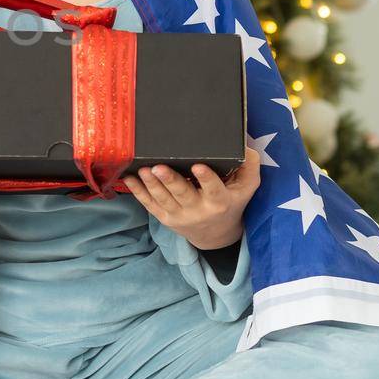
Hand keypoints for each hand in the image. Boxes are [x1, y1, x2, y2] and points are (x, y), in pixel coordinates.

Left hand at [123, 145, 260, 250]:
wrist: (216, 234)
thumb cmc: (231, 203)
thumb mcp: (247, 188)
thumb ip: (249, 166)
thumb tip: (244, 145)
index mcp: (220, 202)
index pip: (214, 190)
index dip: (206, 179)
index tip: (198, 166)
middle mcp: (199, 210)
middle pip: (183, 194)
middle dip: (170, 180)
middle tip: (158, 167)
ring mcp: (179, 216)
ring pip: (163, 199)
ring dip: (151, 184)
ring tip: (143, 170)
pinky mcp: (165, 218)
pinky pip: (149, 205)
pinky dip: (138, 192)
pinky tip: (128, 179)